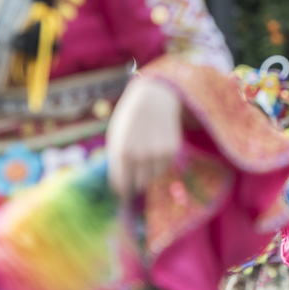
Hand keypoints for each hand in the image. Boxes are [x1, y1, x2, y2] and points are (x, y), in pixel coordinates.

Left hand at [106, 77, 183, 198]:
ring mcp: (157, 154)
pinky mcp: (172, 150)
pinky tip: (155, 151)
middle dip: (134, 181)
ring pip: (153, 177)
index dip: (121, 189)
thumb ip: (117, 160)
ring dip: (148, 173)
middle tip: (134, 174)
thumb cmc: (130, 118)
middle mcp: (140, 156)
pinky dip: (159, 165)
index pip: (121, 183)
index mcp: (121, 152)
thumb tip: (120, 184)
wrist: (154, 98)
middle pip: (137, 184)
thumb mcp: (116, 137)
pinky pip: (164, 168)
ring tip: (145, 158)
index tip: (122, 191)